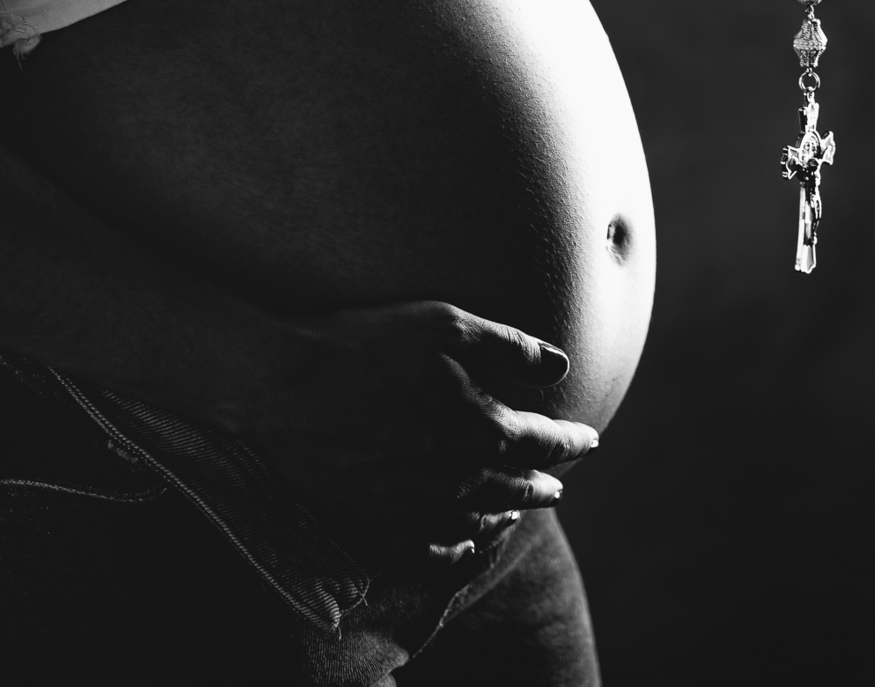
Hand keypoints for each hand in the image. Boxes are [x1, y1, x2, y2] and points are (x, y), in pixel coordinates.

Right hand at [247, 300, 597, 568]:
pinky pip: (433, 551)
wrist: (285, 386)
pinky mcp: (379, 524)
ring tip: (519, 509)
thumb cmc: (367, 344)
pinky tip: (464, 545)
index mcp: (482, 430)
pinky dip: (459, 550)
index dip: (571, 440)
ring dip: (507, 515)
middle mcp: (458, 480)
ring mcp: (418, 508)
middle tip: (559, 480)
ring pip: (480, 523)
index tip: (589, 438)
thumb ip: (509, 347)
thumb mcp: (445, 323)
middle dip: (544, 482)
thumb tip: (561, 365)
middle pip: (518, 488)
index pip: (544, 442)